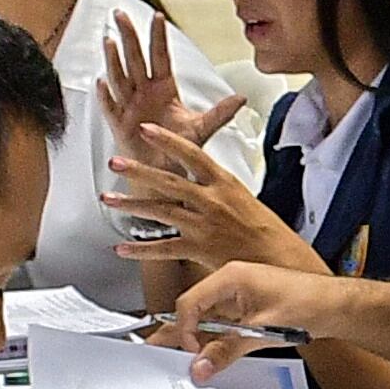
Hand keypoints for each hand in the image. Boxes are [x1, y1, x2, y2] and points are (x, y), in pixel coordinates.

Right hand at [97, 17, 248, 148]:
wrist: (165, 171)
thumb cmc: (179, 148)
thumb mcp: (203, 128)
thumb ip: (220, 113)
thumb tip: (241, 99)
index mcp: (164, 89)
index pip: (160, 57)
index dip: (158, 37)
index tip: (157, 16)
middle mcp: (145, 93)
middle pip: (136, 59)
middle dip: (129, 37)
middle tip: (121, 15)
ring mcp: (130, 106)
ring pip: (121, 77)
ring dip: (114, 59)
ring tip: (110, 41)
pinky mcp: (120, 125)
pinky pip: (111, 108)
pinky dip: (106, 95)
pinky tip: (101, 82)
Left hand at [104, 114, 307, 273]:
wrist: (280, 259)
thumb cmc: (266, 232)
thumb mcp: (244, 199)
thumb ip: (219, 190)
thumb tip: (203, 183)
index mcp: (225, 183)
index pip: (192, 153)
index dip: (167, 139)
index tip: (146, 129)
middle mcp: (212, 200)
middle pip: (168, 180)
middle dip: (138, 170)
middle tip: (116, 161)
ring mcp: (204, 224)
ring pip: (160, 211)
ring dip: (131, 205)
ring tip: (109, 200)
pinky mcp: (199, 248)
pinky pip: (164, 248)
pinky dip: (141, 249)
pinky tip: (123, 249)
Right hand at [165, 260, 349, 378]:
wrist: (335, 306)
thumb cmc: (307, 304)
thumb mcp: (261, 331)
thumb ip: (227, 350)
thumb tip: (200, 365)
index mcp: (230, 277)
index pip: (189, 302)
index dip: (184, 329)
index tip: (191, 351)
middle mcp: (231, 282)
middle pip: (195, 309)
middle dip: (184, 333)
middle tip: (168, 354)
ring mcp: (239, 295)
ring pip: (208, 318)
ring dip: (201, 339)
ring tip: (190, 360)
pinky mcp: (248, 308)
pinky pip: (224, 323)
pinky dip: (217, 339)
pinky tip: (213, 355)